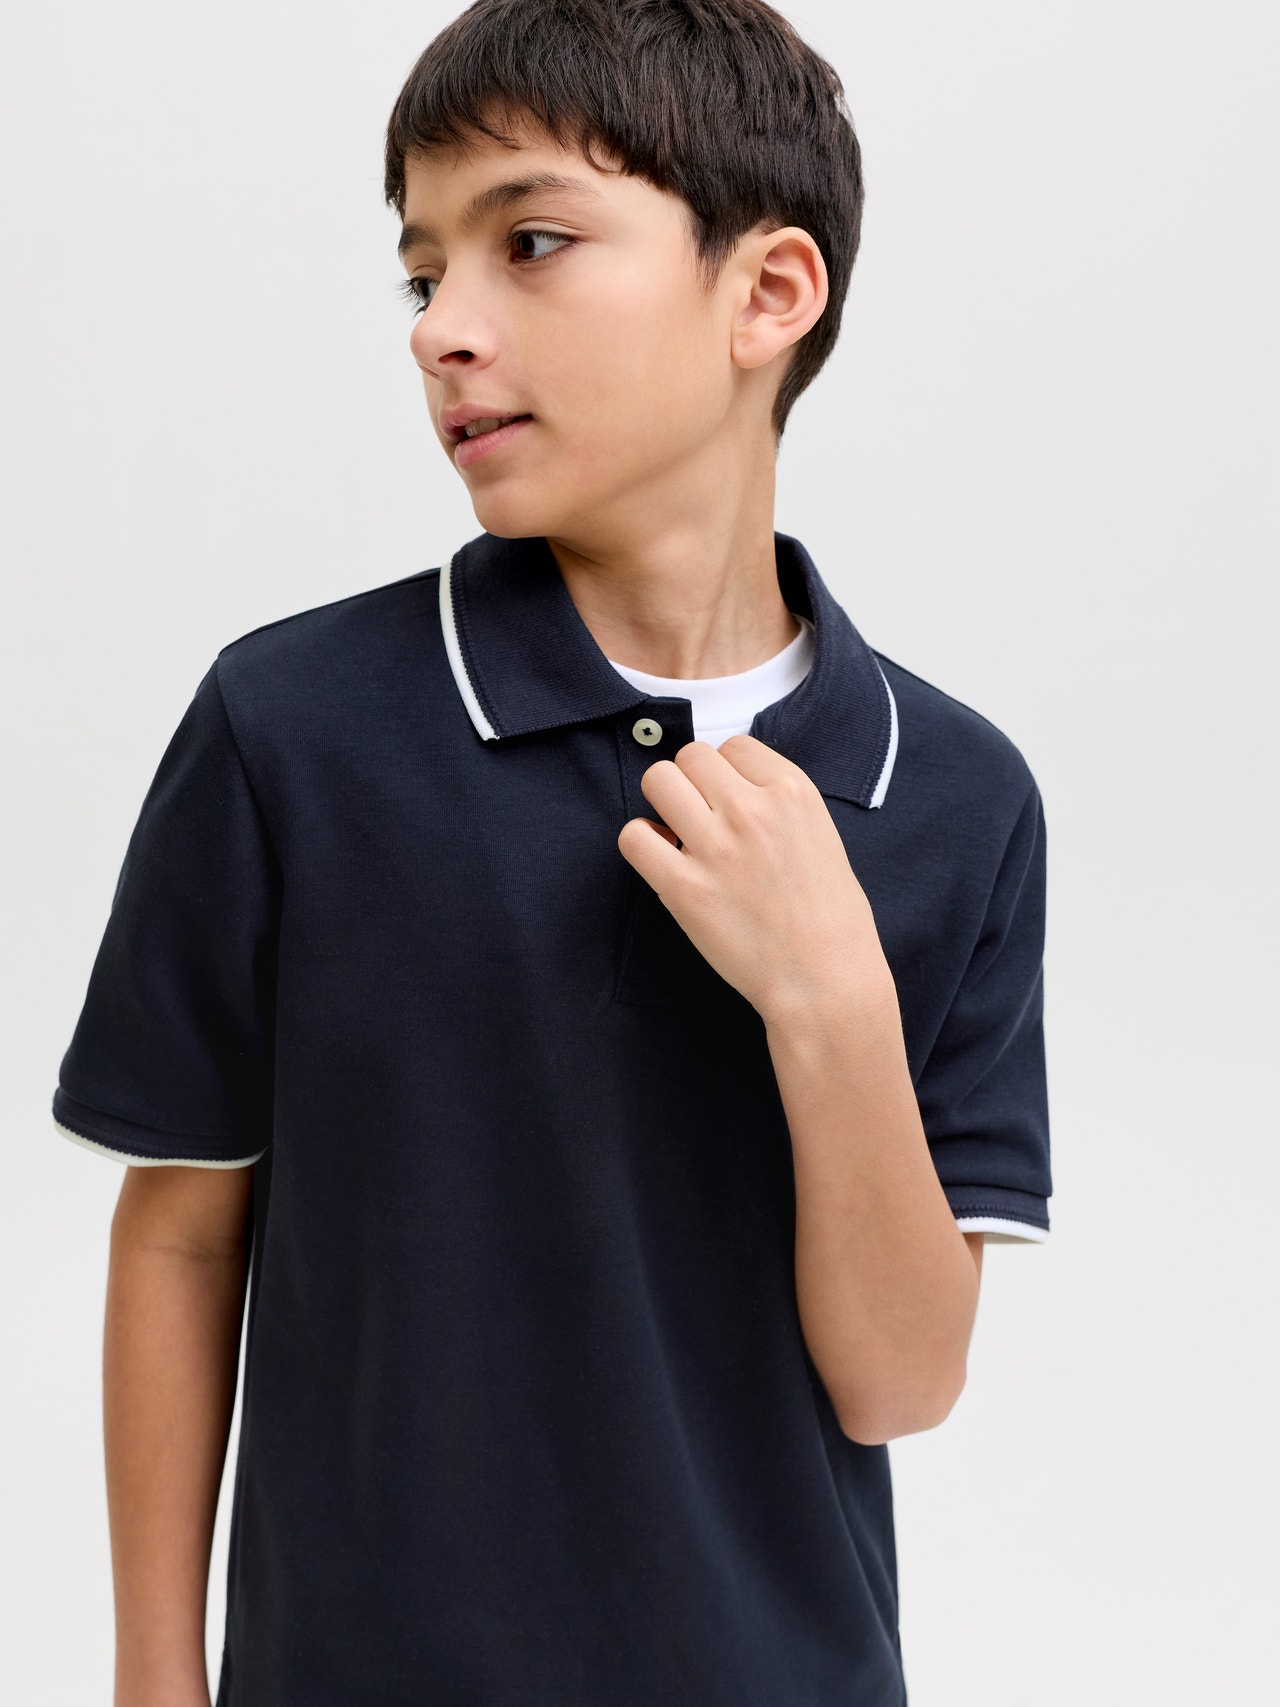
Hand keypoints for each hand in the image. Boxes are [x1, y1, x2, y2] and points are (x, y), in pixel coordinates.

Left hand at [616, 736, 893, 1023]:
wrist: (825, 979)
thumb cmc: (832, 918)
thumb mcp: (822, 835)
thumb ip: (778, 803)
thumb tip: (731, 788)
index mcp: (792, 791)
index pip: (734, 745)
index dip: (727, 772)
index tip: (730, 800)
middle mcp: (752, 809)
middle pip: (691, 756)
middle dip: (691, 782)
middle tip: (700, 816)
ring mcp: (715, 846)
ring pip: (658, 780)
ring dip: (663, 803)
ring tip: (678, 832)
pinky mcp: (683, 886)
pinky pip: (633, 836)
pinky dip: (641, 842)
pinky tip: (662, 859)